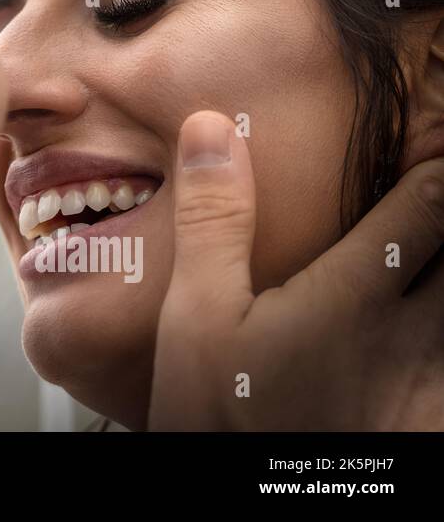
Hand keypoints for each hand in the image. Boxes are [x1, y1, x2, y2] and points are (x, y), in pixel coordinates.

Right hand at [149, 110, 443, 429]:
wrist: (251, 512)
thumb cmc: (216, 416)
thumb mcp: (193, 317)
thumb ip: (214, 221)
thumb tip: (213, 128)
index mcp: (351, 297)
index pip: (429, 205)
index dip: (442, 161)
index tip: (436, 135)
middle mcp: (411, 337)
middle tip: (437, 188)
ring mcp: (434, 387)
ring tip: (435, 250)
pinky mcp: (435, 425)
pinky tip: (426, 331)